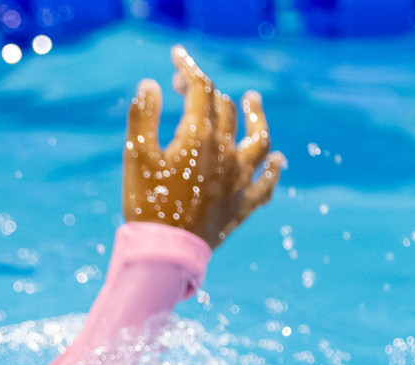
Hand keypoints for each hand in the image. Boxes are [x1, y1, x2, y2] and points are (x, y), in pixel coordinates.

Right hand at [122, 44, 284, 248]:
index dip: (190, 70)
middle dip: (207, 92)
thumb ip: (143, 116)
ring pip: (258, 140)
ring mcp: (238, 180)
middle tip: (188, 89)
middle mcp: (225, 153)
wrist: (165, 253)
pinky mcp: (241, 206)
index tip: (177, 60)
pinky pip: (265, 185)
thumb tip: (152, 84)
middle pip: (225, 110)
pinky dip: (274, 170)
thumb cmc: (146, 204)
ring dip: (257, 117)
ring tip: (254, 101)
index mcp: (198, 138)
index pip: (201, 90)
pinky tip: (278, 161)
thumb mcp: (135, 156)